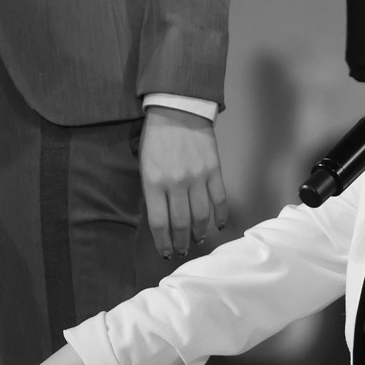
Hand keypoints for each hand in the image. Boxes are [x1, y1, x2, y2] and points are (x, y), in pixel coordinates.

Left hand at [140, 107, 227, 258]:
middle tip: (182, 251)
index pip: (159, 223)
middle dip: (181, 242)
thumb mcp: (145, 166)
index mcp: (153, 183)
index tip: (166, 253)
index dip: (163, 243)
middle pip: (180, 223)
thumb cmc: (157, 139)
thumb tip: (164, 220)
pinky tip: (218, 225)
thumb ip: (153, 192)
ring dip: (199, 232)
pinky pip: (219, 200)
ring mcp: (197, 177)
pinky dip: (220, 216)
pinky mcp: (213, 171)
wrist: (178, 111)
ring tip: (197, 240)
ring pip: (201, 216)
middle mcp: (175, 183)